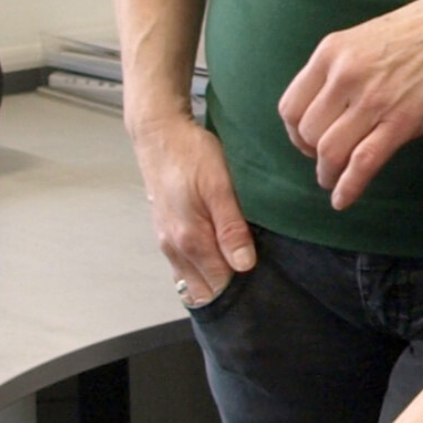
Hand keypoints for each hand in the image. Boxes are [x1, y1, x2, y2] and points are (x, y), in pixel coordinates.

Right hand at [129, 114, 254, 302]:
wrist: (159, 134)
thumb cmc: (190, 154)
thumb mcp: (218, 186)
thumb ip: (231, 228)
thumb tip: (244, 265)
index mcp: (190, 239)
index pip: (220, 284)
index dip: (243, 282)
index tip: (264, 271)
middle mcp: (174, 248)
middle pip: (204, 289)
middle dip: (228, 287)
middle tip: (254, 270)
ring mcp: (166, 242)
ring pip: (191, 280)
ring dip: (213, 280)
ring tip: (237, 263)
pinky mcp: (164, 233)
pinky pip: (182, 267)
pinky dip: (199, 270)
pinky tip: (217, 256)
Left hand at [278, 0, 422, 212]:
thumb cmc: (420, 31)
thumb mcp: (364, 40)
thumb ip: (341, 72)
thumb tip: (325, 112)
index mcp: (331, 53)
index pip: (291, 107)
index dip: (295, 133)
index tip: (307, 142)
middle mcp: (345, 76)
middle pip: (307, 133)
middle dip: (311, 155)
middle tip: (325, 161)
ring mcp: (373, 100)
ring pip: (330, 152)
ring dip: (327, 174)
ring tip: (334, 180)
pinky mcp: (401, 121)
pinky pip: (363, 163)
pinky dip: (348, 187)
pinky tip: (343, 199)